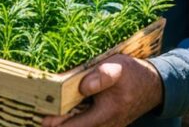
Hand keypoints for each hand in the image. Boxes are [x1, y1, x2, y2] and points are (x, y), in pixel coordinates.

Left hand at [39, 55, 163, 126]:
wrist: (153, 85)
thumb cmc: (133, 74)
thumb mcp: (119, 68)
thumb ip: (103, 76)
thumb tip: (84, 86)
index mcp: (107, 113)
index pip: (77, 125)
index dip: (58, 123)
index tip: (41, 119)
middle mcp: (105, 124)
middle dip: (57, 123)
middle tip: (36, 114)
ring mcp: (105, 125)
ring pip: (80, 126)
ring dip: (63, 121)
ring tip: (43, 112)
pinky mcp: (103, 122)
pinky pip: (84, 123)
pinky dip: (71, 118)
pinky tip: (58, 110)